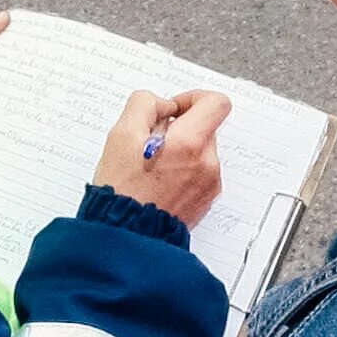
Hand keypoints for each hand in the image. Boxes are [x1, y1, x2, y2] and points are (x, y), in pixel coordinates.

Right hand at [93, 89, 228, 228]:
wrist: (126, 238)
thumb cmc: (121, 191)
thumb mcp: (121, 136)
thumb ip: (144, 105)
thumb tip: (164, 105)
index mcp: (190, 143)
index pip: (216, 102)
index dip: (192, 98)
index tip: (172, 110)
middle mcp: (207, 163)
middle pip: (203, 128)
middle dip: (178, 129)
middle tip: (148, 145)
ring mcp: (209, 184)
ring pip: (200, 151)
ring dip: (179, 151)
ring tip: (150, 169)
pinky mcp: (205, 200)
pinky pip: (199, 173)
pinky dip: (182, 171)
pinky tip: (157, 184)